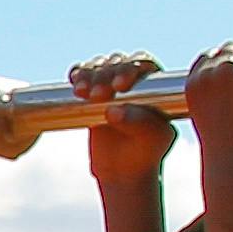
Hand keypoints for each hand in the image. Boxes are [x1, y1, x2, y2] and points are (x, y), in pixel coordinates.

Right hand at [69, 54, 173, 192]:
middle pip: (118, 62)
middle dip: (106, 74)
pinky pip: (81, 75)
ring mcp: (111, 84)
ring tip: (83, 93)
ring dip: (89, 75)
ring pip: (98, 66)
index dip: (130, 69)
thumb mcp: (151, 141)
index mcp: (156, 85)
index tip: (120, 86)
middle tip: (99, 96)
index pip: (143, 64)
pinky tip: (75, 86)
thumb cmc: (146, 152)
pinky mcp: (91, 92)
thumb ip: (138, 124)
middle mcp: (134, 79)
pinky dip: (77, 76)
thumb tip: (113, 111)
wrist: (124, 169)